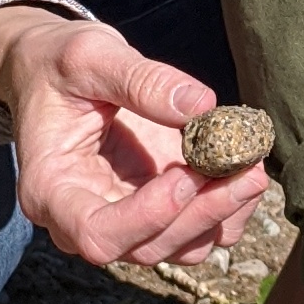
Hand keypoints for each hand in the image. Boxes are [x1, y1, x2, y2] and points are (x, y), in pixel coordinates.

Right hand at [0, 6, 266, 267]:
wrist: (57, 74)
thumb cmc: (59, 66)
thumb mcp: (88, 56)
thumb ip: (140, 79)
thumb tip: (203, 106)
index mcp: (50, 190)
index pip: (95, 233)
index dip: (147, 216)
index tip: (186, 174)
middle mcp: (83, 218)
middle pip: (147, 246)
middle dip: (203, 213)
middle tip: (247, 170)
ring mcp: (123, 221)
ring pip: (180, 247)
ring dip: (223, 214)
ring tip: (252, 166)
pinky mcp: (155, 212)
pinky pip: (198, 231)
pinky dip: (229, 210)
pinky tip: (246, 169)